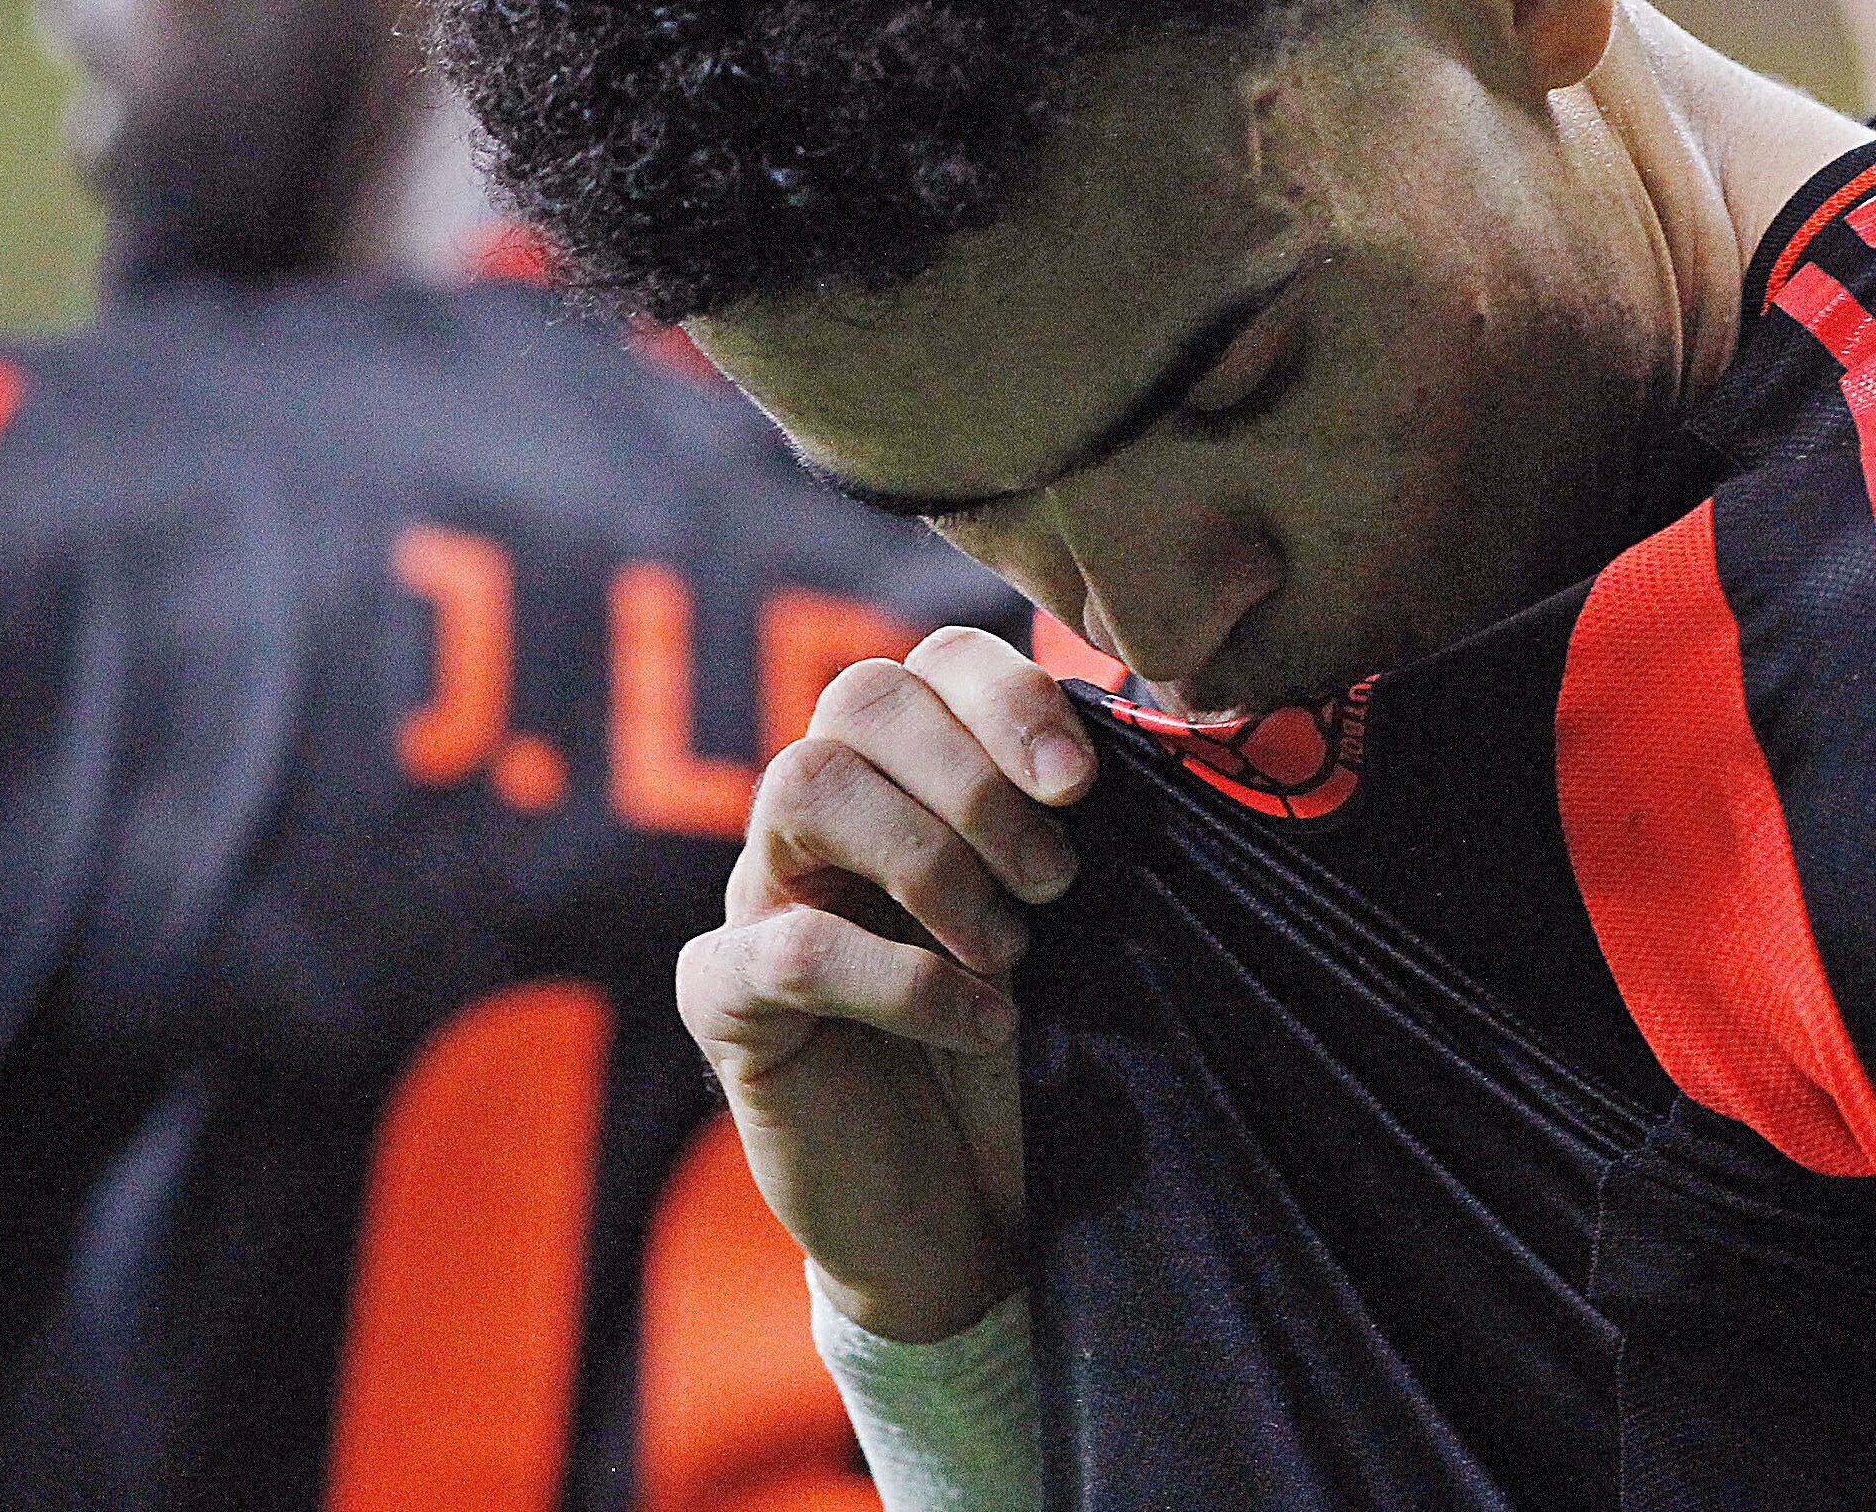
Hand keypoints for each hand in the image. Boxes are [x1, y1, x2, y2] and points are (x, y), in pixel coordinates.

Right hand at [678, 624, 1095, 1340]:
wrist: (972, 1215)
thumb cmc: (1030, 1054)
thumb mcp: (1072, 925)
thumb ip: (1078, 826)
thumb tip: (1150, 731)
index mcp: (909, 779)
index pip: (931, 660)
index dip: (1008, 697)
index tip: (1082, 786)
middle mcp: (824, 819)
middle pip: (861, 694)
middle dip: (976, 779)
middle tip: (1055, 883)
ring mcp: (760, 896)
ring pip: (804, 783)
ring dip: (931, 860)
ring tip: (1010, 951)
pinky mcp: (725, 998)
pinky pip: (783, 945)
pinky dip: (903, 981)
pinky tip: (980, 1025)